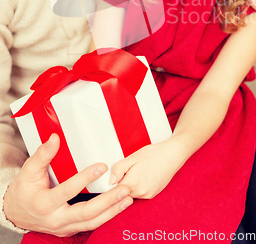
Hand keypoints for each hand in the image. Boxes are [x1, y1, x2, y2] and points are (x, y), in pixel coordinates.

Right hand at [3, 134, 132, 236]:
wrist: (15, 213)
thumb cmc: (24, 190)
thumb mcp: (28, 170)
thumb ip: (43, 155)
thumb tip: (54, 137)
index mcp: (44, 203)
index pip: (68, 191)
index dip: (85, 179)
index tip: (102, 166)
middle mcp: (55, 219)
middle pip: (85, 213)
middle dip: (107, 202)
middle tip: (124, 188)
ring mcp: (64, 227)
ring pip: (91, 223)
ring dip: (112, 211)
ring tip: (127, 198)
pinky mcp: (70, 229)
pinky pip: (91, 225)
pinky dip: (107, 216)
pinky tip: (119, 206)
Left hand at [111, 140, 182, 198]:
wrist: (173, 155)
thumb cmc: (153, 153)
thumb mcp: (133, 156)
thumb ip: (119, 169)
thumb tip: (110, 181)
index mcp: (132, 183)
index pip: (114, 189)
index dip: (112, 182)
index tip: (114, 174)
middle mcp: (140, 192)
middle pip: (122, 193)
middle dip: (121, 183)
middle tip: (127, 170)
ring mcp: (147, 195)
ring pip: (131, 194)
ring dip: (130, 186)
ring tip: (136, 171)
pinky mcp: (152, 195)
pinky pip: (140, 194)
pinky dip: (138, 187)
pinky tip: (143, 175)